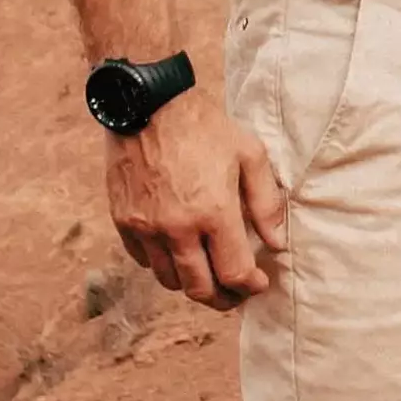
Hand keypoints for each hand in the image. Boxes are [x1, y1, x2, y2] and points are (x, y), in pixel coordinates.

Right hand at [110, 87, 288, 306]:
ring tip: (207, 273)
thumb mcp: (249, 154)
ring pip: (169, 280)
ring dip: (191, 283)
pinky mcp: (123, 221)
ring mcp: (146, 227)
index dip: (250, 287)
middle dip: (222, 299)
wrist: (147, 102)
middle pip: (199, 289)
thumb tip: (276, 243)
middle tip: (234, 295)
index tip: (258, 283)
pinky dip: (162, 263)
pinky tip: (176, 250)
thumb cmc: (203, 125)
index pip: (234, 273)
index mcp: (213, 212)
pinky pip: (144, 260)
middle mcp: (177, 228)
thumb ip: (266, 203)